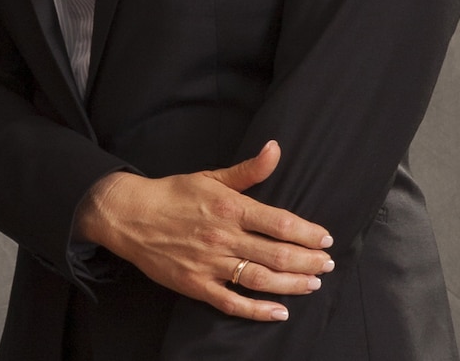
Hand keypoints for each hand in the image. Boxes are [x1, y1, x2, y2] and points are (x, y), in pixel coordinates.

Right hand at [76, 140, 334, 320]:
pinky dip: (258, 311)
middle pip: (275, 254)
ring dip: (291, 285)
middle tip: (328, 264)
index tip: (326, 238)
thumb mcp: (212, 176)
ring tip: (313, 284)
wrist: (131, 216)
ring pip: (260, 279)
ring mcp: (210, 264)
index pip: (278, 222)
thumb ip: (249, 170)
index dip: (307, 232)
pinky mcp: (196, 285)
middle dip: (307, 261)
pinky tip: (279, 312)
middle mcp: (223, 236)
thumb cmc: (175, 193)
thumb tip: (276, 148)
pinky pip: (232, 302)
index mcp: (229, 207)